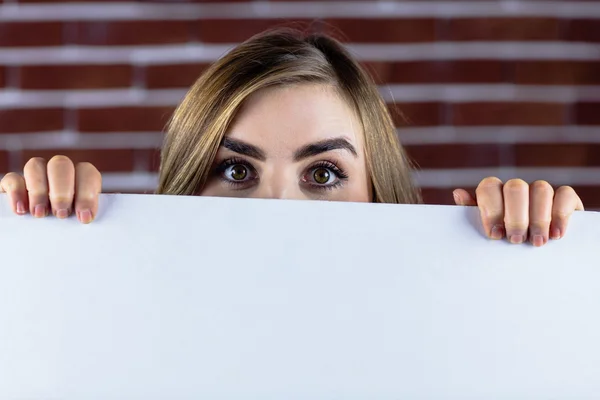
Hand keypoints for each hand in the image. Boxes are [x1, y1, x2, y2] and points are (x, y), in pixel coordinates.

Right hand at [0, 155, 101, 223]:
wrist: (43, 233)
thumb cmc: (69, 224)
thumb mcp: (80, 219)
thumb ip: (85, 215)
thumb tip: (88, 219)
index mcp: (81, 178)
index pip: (87, 172)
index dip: (87, 193)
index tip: (84, 216)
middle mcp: (59, 172)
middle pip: (61, 164)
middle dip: (62, 190)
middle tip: (61, 214)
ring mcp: (36, 175)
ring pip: (35, 165)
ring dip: (39, 191)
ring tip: (40, 213)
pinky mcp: (14, 183)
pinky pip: (13, 177)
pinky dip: (17, 192)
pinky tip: (21, 209)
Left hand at [453, 177, 583, 246]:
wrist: (535, 255)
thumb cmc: (503, 241)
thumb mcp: (486, 232)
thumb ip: (472, 215)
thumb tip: (458, 193)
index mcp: (494, 194)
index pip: (489, 187)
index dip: (491, 209)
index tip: (495, 235)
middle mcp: (516, 189)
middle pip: (515, 187)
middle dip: (516, 216)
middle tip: (516, 241)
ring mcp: (540, 191)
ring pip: (541, 189)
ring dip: (538, 218)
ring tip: (536, 242)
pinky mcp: (564, 198)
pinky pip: (564, 194)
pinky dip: (560, 214)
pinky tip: (556, 234)